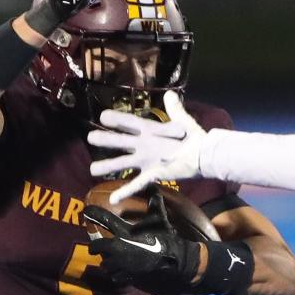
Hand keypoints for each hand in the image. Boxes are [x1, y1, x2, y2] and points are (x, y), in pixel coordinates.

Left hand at [84, 195, 203, 294]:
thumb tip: (155, 189)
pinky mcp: (126, 274)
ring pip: (104, 263)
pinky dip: (114, 273)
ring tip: (108, 260)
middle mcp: (117, 247)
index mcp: (123, 231)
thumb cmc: (164, 237)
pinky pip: (114, 275)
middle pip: (95, 247)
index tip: (86, 211)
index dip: (93, 213)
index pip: (103, 219)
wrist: (170, 259)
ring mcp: (120, 263)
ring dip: (105, 261)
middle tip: (95, 246)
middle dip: (94, 246)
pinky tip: (118, 271)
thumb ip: (155, 205)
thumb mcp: (160, 219)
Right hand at [89, 90, 206, 203]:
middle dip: (106, 139)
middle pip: (121, 142)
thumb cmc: (193, 139)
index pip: (130, 123)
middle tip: (91, 138)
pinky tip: (113, 200)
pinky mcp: (153, 174)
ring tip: (92, 169)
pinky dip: (125, 192)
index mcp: (150, 131)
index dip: (118, 120)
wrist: (203, 157)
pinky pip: (137, 184)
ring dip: (108, 166)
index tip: (104, 116)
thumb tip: (170, 94)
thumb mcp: (183, 123)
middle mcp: (144, 146)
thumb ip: (175, 110)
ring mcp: (147, 161)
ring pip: (123, 163)